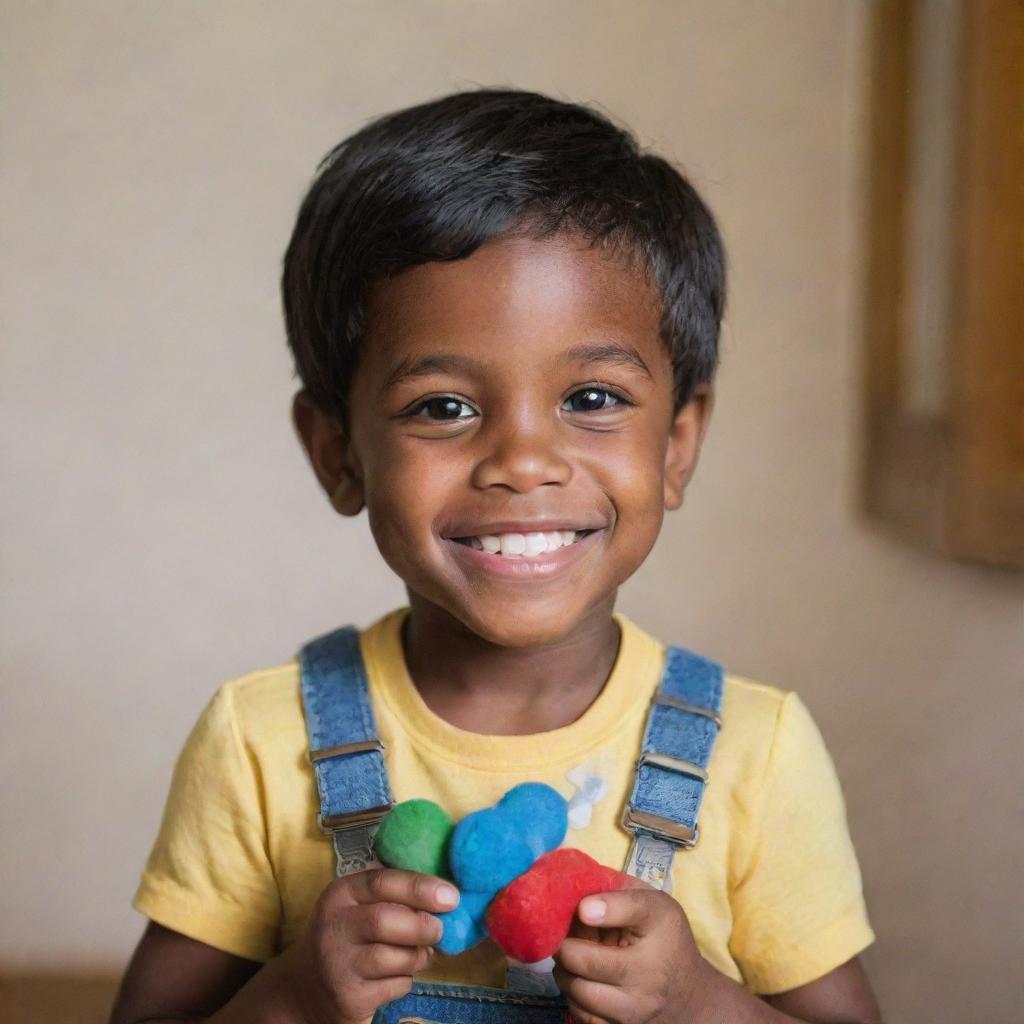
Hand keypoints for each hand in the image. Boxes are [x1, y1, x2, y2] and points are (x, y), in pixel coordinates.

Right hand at [274, 867, 458, 1023]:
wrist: (306, 988)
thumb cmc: (349, 937)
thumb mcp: (359, 906)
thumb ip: (395, 895)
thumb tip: (446, 893)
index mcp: (341, 894)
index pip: (382, 882)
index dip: (420, 887)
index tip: (451, 896)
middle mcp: (333, 926)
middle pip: (385, 921)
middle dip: (422, 925)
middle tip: (439, 930)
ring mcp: (337, 964)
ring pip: (393, 957)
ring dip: (418, 956)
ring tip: (419, 953)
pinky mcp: (348, 997)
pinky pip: (394, 986)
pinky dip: (406, 980)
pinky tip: (397, 975)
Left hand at [553, 879, 709, 1023]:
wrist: (691, 995)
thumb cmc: (665, 939)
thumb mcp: (653, 904)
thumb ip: (618, 891)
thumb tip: (576, 895)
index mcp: (660, 928)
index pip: (630, 910)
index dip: (598, 908)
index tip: (582, 908)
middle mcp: (650, 975)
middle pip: (584, 961)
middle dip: (564, 945)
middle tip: (562, 937)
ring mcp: (637, 1010)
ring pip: (577, 992)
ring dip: (565, 973)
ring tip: (572, 959)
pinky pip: (583, 1018)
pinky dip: (574, 999)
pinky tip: (582, 983)